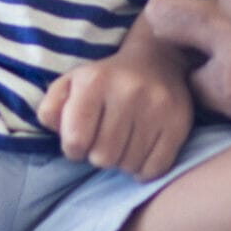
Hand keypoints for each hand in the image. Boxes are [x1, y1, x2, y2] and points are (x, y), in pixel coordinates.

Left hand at [37, 36, 192, 178]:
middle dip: (98, 156)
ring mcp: (157, 107)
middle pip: (103, 157)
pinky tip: (140, 153)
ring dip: (121, 162)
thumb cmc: (104, 80)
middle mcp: (128, 92)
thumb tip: (56, 132)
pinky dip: (144, 170)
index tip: (80, 141)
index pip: (75, 140)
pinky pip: (156, 168)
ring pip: (129, 165)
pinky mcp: (179, 123)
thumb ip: (51, 109)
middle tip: (103, 142)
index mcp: (94, 81)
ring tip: (122, 144)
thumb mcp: (69, 84)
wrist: (156, 60)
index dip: (73, 149)